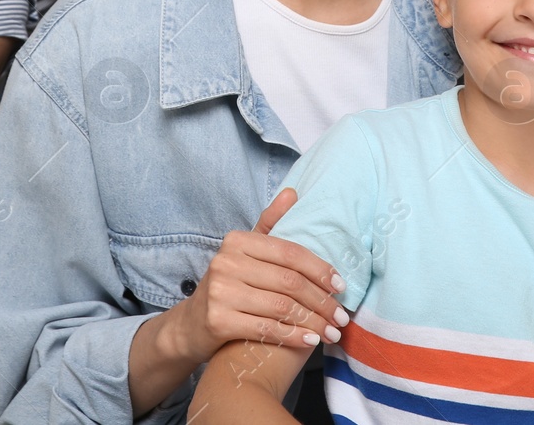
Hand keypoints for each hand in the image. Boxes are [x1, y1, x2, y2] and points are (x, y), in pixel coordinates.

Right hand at [165, 188, 349, 363]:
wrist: (191, 325)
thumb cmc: (229, 285)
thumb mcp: (246, 252)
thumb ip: (269, 224)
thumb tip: (293, 193)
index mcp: (237, 241)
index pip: (290, 252)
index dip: (320, 269)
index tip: (341, 286)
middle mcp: (226, 262)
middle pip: (289, 281)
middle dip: (322, 301)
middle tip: (342, 316)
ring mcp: (220, 292)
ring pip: (281, 307)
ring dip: (313, 322)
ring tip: (332, 332)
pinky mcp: (218, 321)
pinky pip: (266, 329)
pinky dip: (293, 336)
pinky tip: (310, 341)